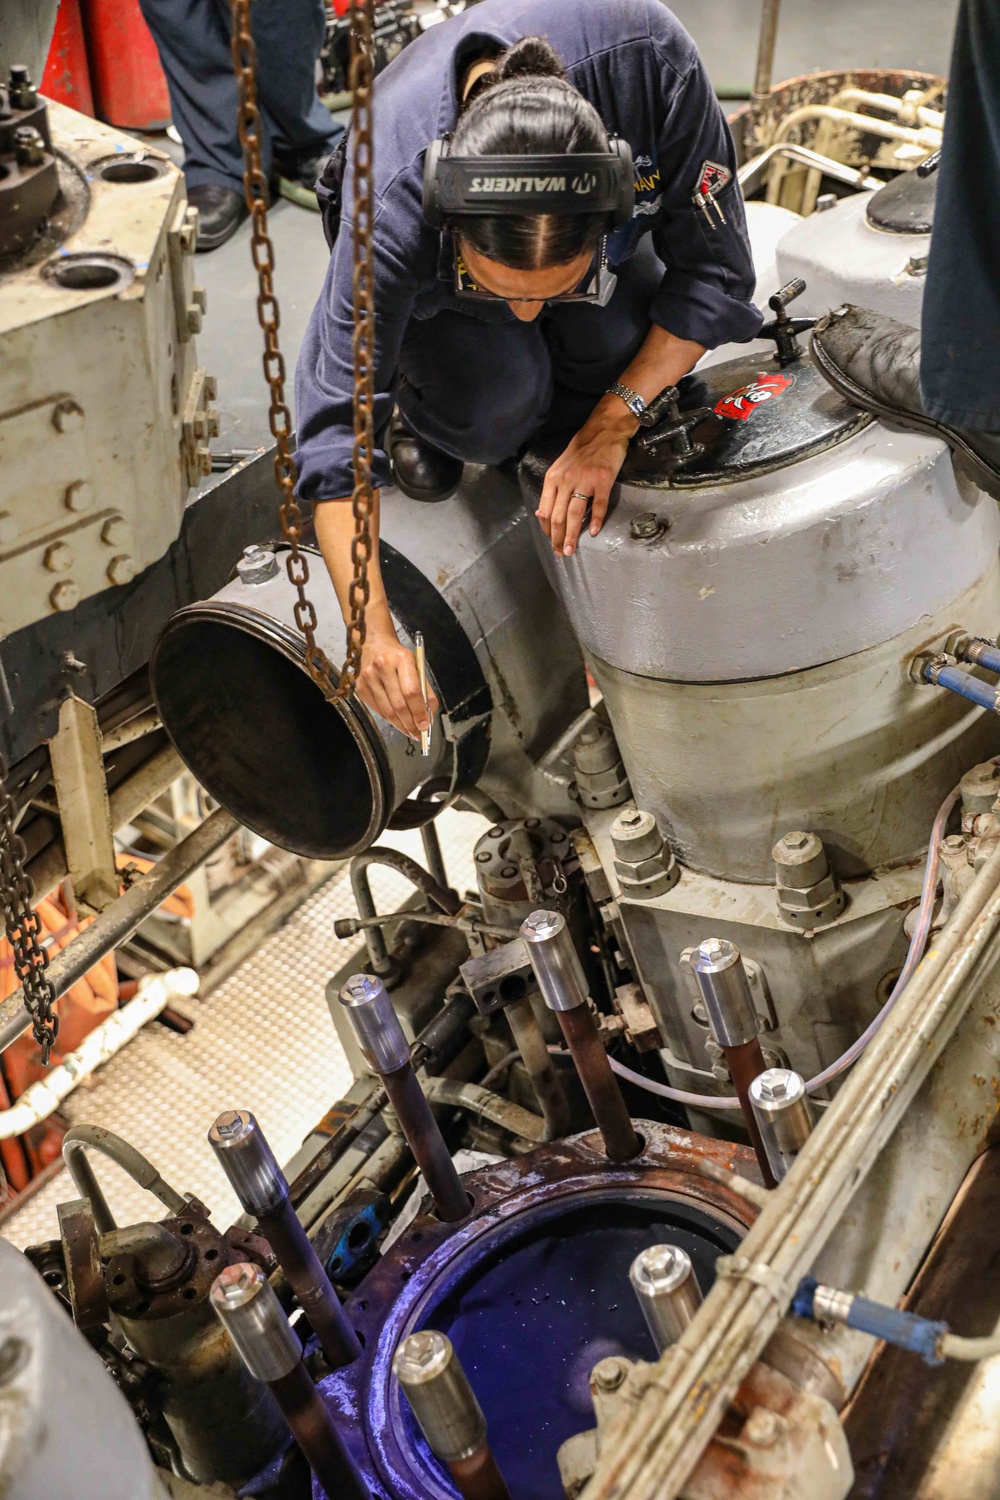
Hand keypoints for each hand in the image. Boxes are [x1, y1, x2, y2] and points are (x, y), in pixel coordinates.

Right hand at [357, 629, 438, 739]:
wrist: (373, 643)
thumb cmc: (398, 657)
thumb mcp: (416, 665)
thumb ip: (426, 689)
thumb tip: (429, 713)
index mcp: (401, 659)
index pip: (412, 692)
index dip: (419, 712)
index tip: (426, 725)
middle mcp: (382, 667)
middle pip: (399, 705)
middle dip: (411, 723)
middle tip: (419, 733)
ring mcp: (368, 678)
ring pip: (387, 711)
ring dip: (401, 726)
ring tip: (411, 732)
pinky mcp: (360, 687)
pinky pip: (378, 710)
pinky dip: (390, 720)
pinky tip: (398, 722)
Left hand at [535, 402, 635, 556]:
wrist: (604, 430)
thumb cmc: (582, 450)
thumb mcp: (560, 467)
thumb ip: (551, 490)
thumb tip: (540, 513)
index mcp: (553, 479)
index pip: (545, 510)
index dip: (546, 530)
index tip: (551, 542)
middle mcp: (566, 480)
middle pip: (557, 516)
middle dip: (557, 538)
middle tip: (560, 553)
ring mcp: (584, 480)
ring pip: (574, 514)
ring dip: (571, 535)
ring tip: (570, 550)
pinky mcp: (602, 480)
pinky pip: (598, 504)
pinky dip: (595, 520)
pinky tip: (592, 532)